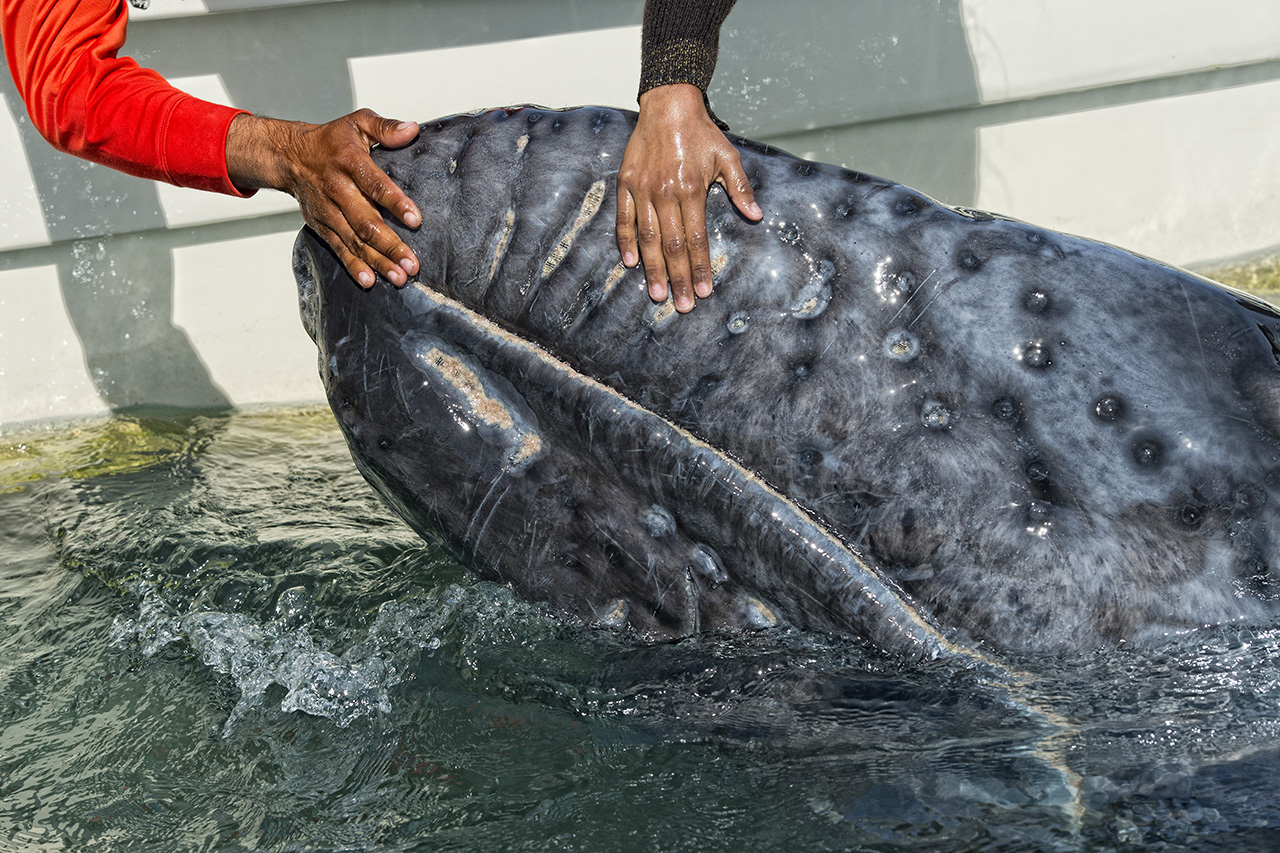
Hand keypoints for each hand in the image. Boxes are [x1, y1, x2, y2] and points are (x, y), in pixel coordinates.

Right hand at [226, 109, 421, 288]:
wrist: (290, 156)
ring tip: (399, 277)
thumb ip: (385, 128)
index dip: (396, 203)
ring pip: (354, 240)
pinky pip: (338, 248)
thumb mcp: (357, 123)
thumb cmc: (331, 140)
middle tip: (412, 264)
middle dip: (390, 245)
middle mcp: (337, 189)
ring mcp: (327, 210)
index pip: (375, 185)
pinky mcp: (321, 225)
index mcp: (349, 162)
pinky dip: (353, 266)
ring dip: (377, 261)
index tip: (415, 220)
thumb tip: (412, 130)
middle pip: (366, 222)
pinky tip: (369, 281)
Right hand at [616, 83, 761, 312]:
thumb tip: (756, 216)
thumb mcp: (728, 157)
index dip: (700, 268)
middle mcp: (666, 193)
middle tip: (680, 305)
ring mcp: (643, 189)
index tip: (703, 292)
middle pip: (672, 246)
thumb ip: (741, 188)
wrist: (669, 105)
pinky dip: (627, 242)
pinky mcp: (627, 183)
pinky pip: (625, 219)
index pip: (697, 239)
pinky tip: (631, 263)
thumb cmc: (701, 132)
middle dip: (678, 278)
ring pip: (647, 238)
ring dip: (653, 269)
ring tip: (657, 294)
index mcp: (691, 190)